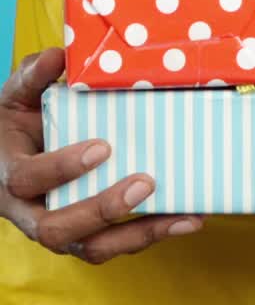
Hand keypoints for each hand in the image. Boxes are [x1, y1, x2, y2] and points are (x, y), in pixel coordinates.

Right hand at [0, 48, 203, 263]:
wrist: (10, 153)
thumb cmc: (18, 121)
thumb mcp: (18, 94)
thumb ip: (34, 74)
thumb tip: (59, 56)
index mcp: (11, 173)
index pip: (28, 179)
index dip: (62, 168)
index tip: (102, 147)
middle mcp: (30, 211)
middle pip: (57, 228)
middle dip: (103, 209)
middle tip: (145, 183)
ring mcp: (58, 228)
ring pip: (91, 248)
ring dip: (138, 235)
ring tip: (183, 216)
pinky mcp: (84, 235)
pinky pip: (114, 245)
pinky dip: (151, 235)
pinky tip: (186, 219)